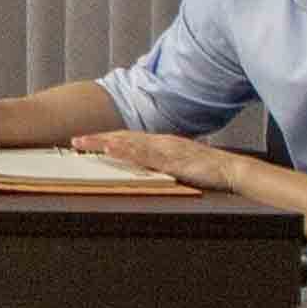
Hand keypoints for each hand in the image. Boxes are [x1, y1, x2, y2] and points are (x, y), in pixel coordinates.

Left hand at [72, 128, 252, 191]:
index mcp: (160, 143)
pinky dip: (128, 151)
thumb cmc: (207, 169)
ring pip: (130, 143)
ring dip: (106, 142)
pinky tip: (113, 149)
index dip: (106, 138)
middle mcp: (160, 142)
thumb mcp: (178, 164)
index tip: (86, 141)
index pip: (128, 138)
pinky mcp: (173, 159)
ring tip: (85, 143)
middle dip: (98, 138)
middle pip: (123, 137)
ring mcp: (166, 149)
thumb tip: (144, 166)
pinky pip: (146, 155)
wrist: (232, 170)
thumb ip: (161, 163)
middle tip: (75, 141)